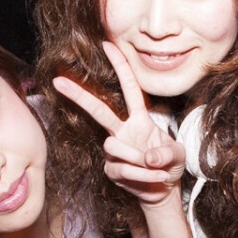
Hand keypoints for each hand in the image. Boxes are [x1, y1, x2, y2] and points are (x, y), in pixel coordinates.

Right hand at [53, 42, 185, 209]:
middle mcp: (123, 131)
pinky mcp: (111, 170)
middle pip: (99, 110)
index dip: (121, 66)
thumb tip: (147, 157)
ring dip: (138, 160)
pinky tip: (155, 180)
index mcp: (140, 119)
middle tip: (58, 82)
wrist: (163, 192)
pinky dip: (143, 176)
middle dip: (79, 95)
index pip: (130, 88)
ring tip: (158, 171)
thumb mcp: (178, 156)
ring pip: (114, 146)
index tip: (107, 45)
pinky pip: (123, 169)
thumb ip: (167, 153)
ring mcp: (114, 151)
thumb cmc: (169, 167)